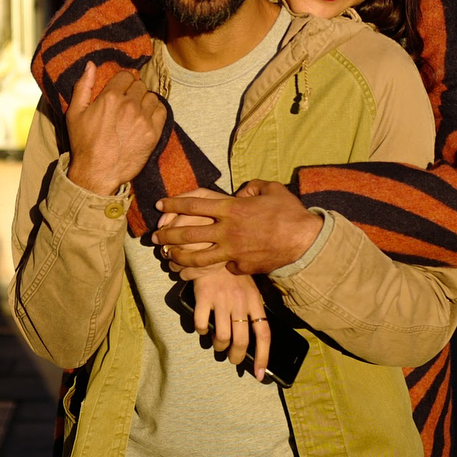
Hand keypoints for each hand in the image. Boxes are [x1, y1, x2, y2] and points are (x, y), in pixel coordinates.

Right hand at [65, 65, 166, 195]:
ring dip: (145, 102)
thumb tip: (91, 65)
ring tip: (136, 113)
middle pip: (139, 85)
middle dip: (133, 92)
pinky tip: (146, 119)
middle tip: (126, 104)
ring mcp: (143, 119)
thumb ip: (83, 86)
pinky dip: (156, 112)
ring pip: (152, 97)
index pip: (126, 75)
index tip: (120, 91)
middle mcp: (129, 105)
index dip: (122, 82)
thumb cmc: (84, 144)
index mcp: (111, 97)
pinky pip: (162, 111)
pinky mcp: (153, 133)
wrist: (97, 173)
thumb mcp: (74, 113)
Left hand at [153, 181, 322, 274]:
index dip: (173, 204)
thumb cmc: (288, 212)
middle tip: (154, 237)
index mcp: (231, 208)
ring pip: (196, 258)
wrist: (303, 242)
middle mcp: (226, 231)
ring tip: (168, 257)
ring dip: (178, 257)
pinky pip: (221, 267)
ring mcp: (232, 252)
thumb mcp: (271, 189)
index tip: (160, 205)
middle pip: (187, 234)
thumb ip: (252, 186)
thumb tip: (242, 191)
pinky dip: (210, 268)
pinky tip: (200, 271)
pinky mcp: (240, 267)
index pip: (193, 205)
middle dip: (166, 235)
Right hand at [190, 269, 269, 380]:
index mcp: (254, 301)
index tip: (260, 374)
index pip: (263, 333)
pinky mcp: (204, 298)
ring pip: (222, 337)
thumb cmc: (232, 272)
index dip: (263, 356)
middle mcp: (239, 302)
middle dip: (236, 357)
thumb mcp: (249, 287)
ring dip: (219, 346)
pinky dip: (202, 331)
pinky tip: (203, 328)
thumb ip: (250, 308)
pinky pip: (202, 325)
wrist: (213, 250)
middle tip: (233, 359)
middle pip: (241, 341)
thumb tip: (251, 337)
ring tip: (218, 344)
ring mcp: (221, 300)